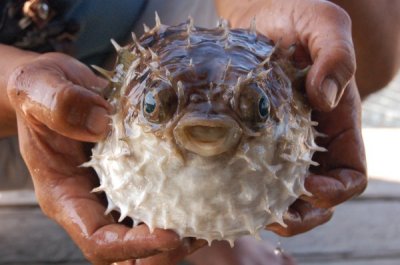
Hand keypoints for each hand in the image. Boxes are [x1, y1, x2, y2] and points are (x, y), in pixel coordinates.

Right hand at [7, 52, 200, 263]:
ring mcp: (114, 186)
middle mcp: (91, 198)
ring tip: (210, 218)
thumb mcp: (36, 87)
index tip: (168, 235)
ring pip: (145, 226)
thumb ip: (59, 103)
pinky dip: (179, 200)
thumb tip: (102, 123)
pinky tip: (204, 190)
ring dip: (178, 229)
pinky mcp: (133, 170)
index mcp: (64, 193)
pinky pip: (156, 195)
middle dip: (163, 249)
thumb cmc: (39, 90)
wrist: (54, 84)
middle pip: (127, 246)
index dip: (132, 245)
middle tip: (198, 233)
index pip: (97, 239)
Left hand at [216, 0, 366, 234]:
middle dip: (302, 215)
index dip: (335, 191)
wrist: (255, 14)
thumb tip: (325, 97)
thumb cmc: (291, 15)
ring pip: (283, 191)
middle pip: (317, 195)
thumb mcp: (322, 22)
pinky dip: (245, 191)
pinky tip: (225, 193)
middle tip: (272, 218)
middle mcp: (309, 138)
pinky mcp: (251, 136)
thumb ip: (335, 53)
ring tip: (246, 215)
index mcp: (336, 122)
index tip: (308, 190)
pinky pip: (253, 173)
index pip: (349, 173)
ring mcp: (279, 140)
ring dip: (271, 210)